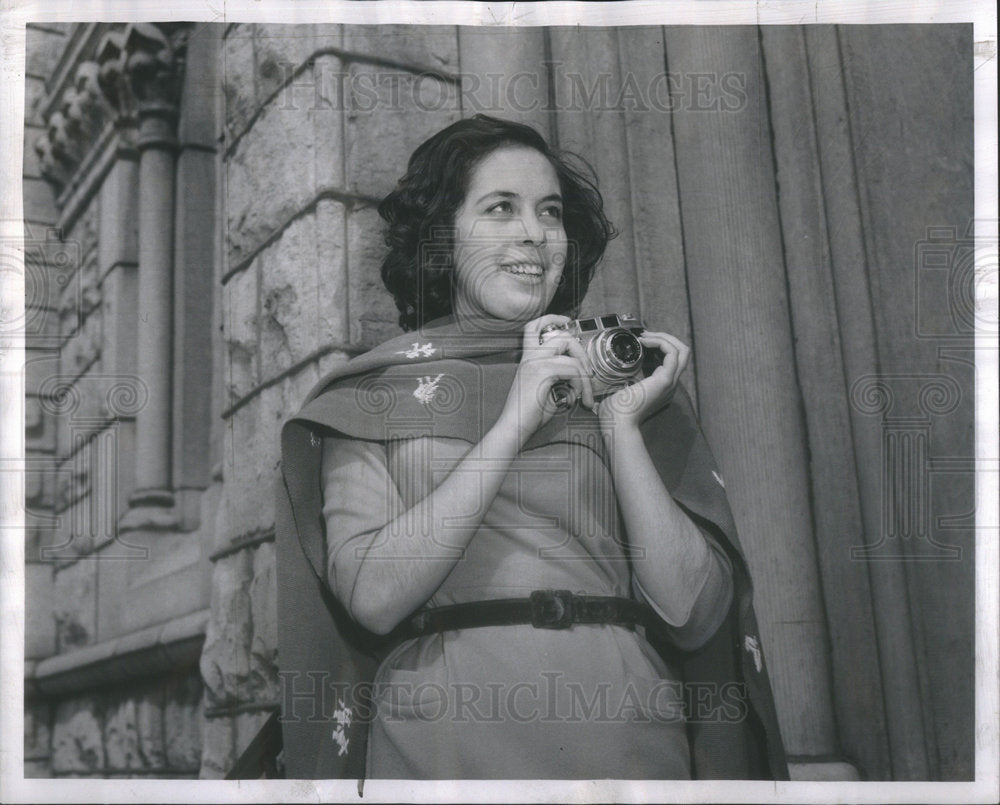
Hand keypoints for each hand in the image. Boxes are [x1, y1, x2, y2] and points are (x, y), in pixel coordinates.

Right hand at [496, 314, 595, 445]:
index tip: (567, 321)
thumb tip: (578, 376)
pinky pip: (571, 370)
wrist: (514, 427)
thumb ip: (559, 378)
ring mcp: (534, 363)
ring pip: (571, 356)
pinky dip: (580, 384)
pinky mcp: (541, 373)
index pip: (534, 327)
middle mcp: (530, 357)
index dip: (551, 319)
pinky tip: (575, 398)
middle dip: (582, 354)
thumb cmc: (529, 414)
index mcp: (528, 358)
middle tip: (589, 375)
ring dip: (585, 377)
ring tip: (585, 395)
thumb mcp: (547, 391)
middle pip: (562, 337)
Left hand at [598, 331, 689, 430]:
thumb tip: (611, 368)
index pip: (671, 360)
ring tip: (645, 336)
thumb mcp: (620, 389)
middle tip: (645, 335)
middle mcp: (669, 383)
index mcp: (660, 386)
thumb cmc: (615, 411)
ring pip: (682, 350)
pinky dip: (660, 342)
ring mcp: (670, 382)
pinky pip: (672, 353)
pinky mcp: (665, 380)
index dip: (659, 346)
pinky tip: (644, 341)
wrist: (618, 424)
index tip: (641, 341)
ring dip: (664, 337)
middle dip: (665, 338)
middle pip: (682, 353)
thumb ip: (621, 379)